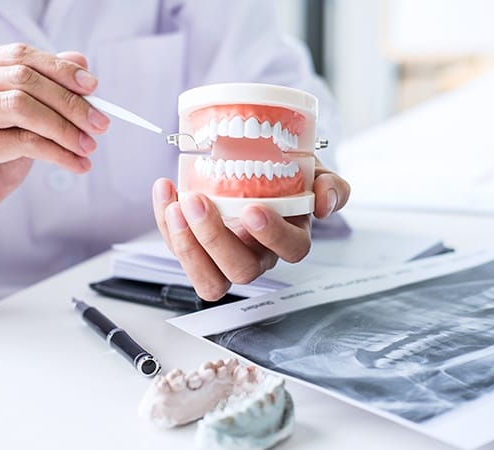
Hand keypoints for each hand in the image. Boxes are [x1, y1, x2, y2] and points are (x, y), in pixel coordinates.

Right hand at [0, 43, 108, 267]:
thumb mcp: (15, 126)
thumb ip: (41, 95)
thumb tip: (80, 63)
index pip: (16, 56)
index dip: (59, 68)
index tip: (93, 87)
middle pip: (21, 78)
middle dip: (69, 101)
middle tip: (100, 122)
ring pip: (21, 106)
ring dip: (65, 128)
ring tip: (89, 146)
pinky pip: (20, 142)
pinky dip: (57, 153)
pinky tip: (76, 164)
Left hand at [152, 161, 349, 300]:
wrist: (253, 166)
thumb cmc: (284, 176)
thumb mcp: (312, 171)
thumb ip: (328, 184)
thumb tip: (324, 201)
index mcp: (290, 237)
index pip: (291, 249)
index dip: (272, 235)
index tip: (253, 209)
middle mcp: (258, 255)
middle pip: (242, 270)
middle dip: (216, 239)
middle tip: (198, 202)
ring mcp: (225, 259)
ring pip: (208, 278)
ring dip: (186, 245)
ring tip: (175, 205)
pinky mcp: (197, 252)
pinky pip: (180, 251)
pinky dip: (166, 224)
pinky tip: (165, 190)